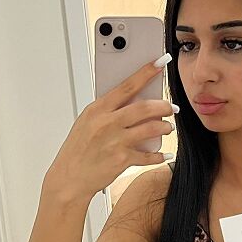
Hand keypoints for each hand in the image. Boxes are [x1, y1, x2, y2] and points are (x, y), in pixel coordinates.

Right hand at [47, 53, 176, 199]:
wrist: (69, 178)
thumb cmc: (78, 149)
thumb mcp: (88, 122)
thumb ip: (109, 110)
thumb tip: (135, 100)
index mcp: (97, 109)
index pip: (127, 85)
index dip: (147, 72)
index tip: (161, 62)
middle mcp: (107, 123)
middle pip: (144, 107)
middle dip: (163, 105)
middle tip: (171, 107)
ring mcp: (115, 141)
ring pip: (151, 128)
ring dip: (164, 127)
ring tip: (167, 127)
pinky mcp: (122, 160)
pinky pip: (149, 155)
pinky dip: (159, 155)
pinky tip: (164, 154)